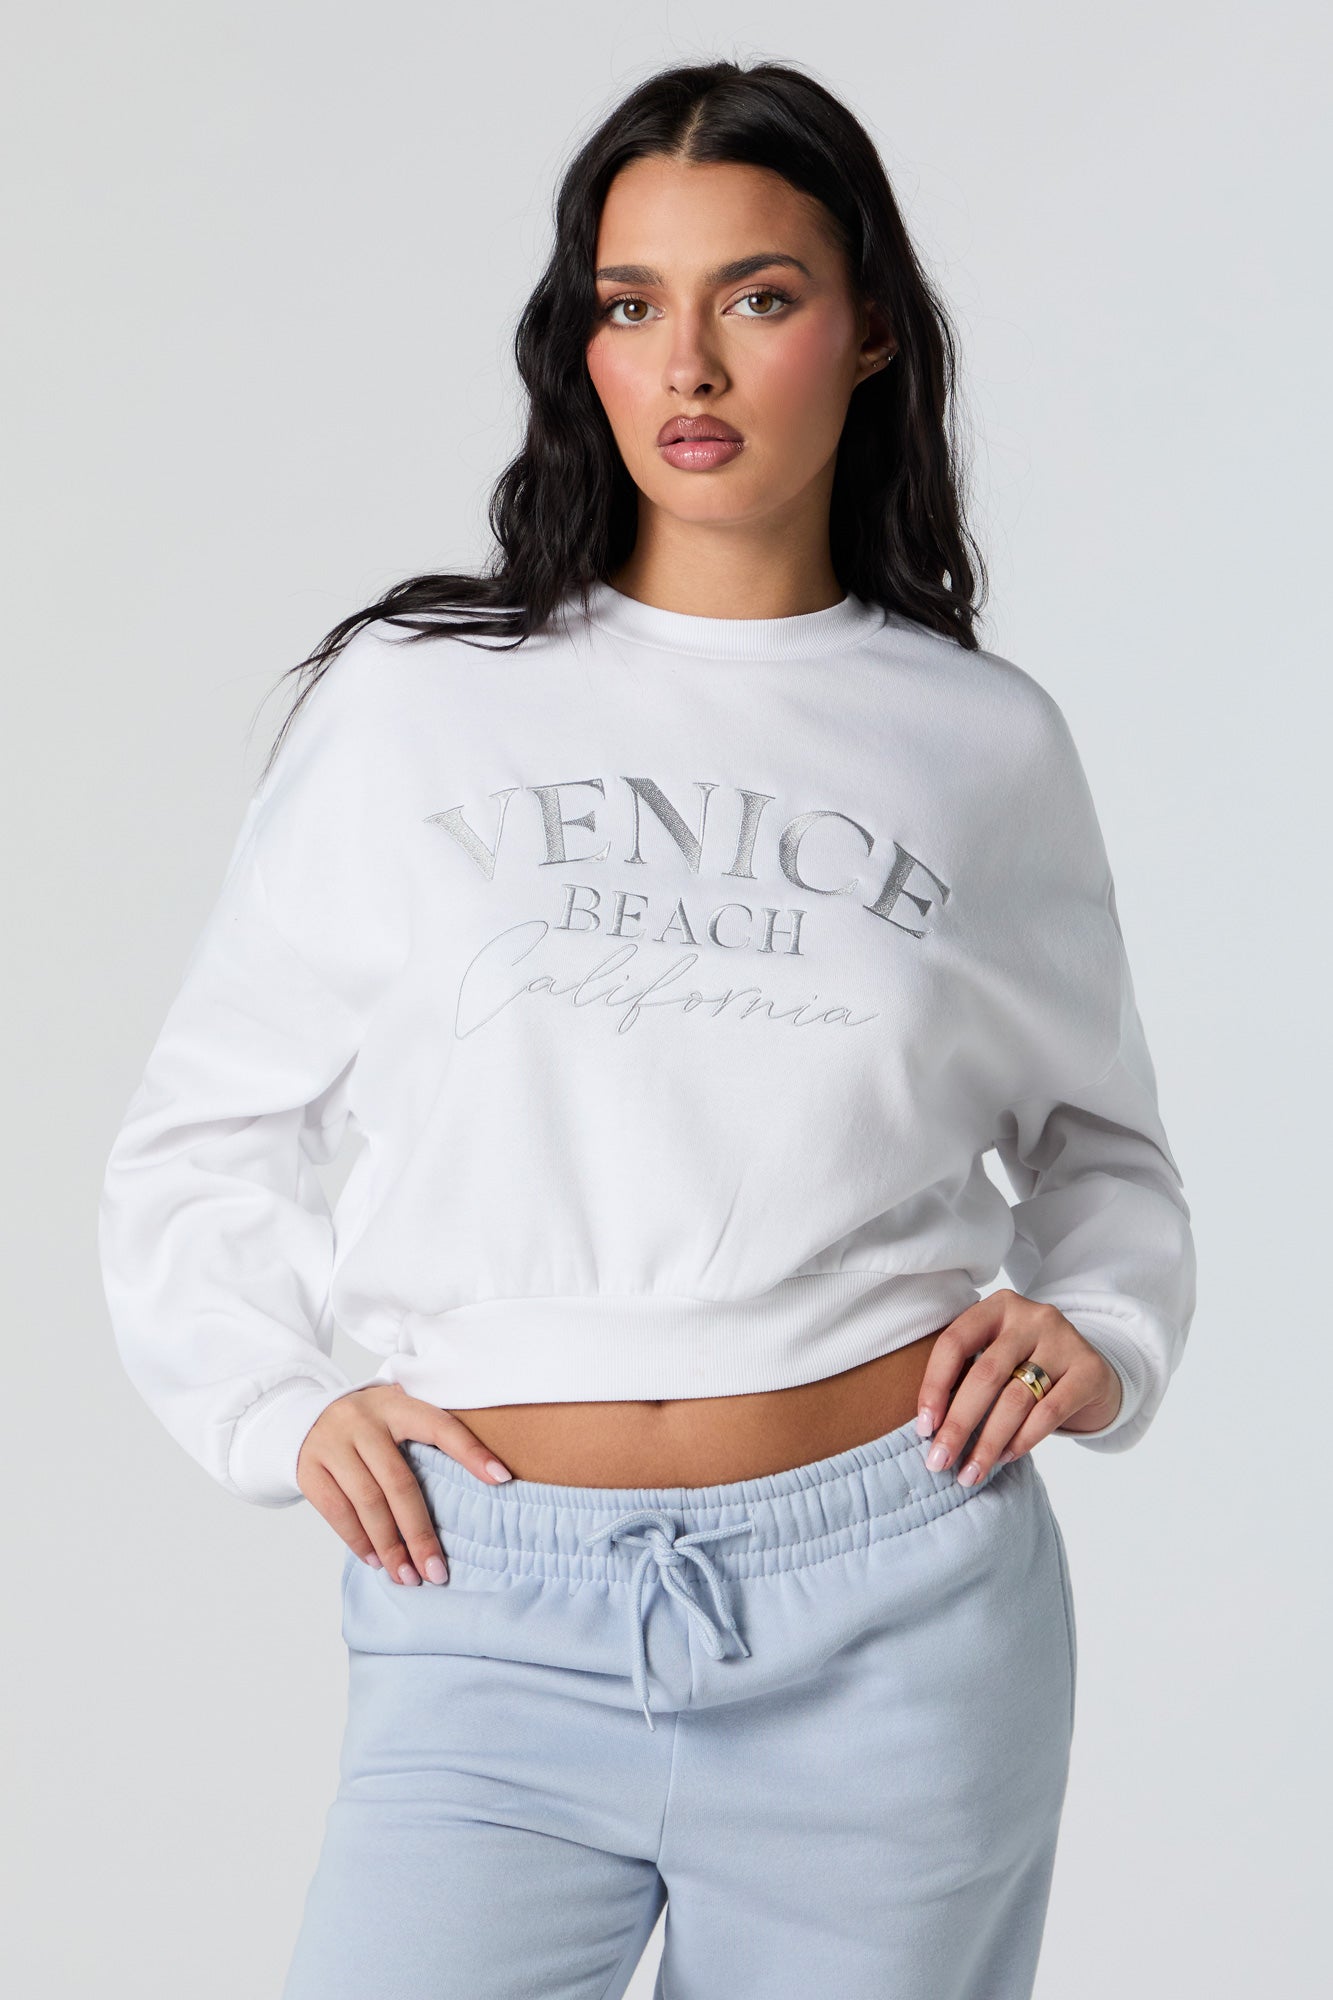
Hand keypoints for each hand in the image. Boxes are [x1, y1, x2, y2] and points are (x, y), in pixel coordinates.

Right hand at [296, 1384, 513, 1586]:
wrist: (302, 1417)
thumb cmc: (368, 1426)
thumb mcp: (396, 1415)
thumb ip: (425, 1439)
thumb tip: (480, 1485)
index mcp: (396, 1404)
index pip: (440, 1427)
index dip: (471, 1452)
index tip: (502, 1480)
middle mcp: (363, 1421)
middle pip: (399, 1484)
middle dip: (420, 1534)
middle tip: (437, 1572)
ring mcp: (332, 1444)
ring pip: (367, 1503)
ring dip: (390, 1547)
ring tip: (408, 1576)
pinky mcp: (309, 1469)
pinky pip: (337, 1512)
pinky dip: (358, 1541)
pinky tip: (376, 1560)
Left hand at [914, 1290, 1123, 1485]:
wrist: (1091, 1373)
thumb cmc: (1028, 1367)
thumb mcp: (997, 1356)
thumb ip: (967, 1376)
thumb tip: (930, 1429)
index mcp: (997, 1307)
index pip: (955, 1343)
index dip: (934, 1386)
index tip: (923, 1428)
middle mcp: (1031, 1316)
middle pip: (985, 1375)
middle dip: (958, 1424)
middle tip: (939, 1461)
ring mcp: (1064, 1340)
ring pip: (1016, 1398)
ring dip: (989, 1442)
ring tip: (972, 1471)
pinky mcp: (1089, 1370)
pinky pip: (1049, 1412)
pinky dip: (1023, 1440)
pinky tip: (1006, 1458)